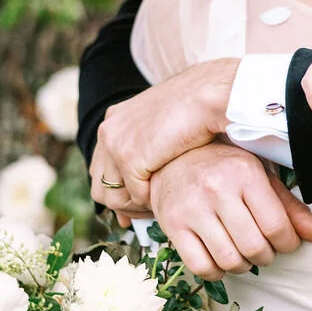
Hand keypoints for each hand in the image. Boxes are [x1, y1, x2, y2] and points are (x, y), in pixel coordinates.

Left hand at [89, 59, 238, 211]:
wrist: (211, 94)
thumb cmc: (200, 107)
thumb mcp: (163, 127)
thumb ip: (147, 149)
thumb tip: (141, 183)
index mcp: (115, 119)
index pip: (101, 167)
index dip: (116, 191)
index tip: (131, 209)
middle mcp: (109, 129)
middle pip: (100, 185)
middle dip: (121, 206)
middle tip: (144, 216)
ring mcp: (116, 143)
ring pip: (113, 196)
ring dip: (137, 207)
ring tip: (160, 206)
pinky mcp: (129, 156)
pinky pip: (136, 194)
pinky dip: (152, 200)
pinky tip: (169, 195)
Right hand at [150, 140, 311, 278]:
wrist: (173, 159)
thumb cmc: (225, 168)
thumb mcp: (261, 178)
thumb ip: (291, 208)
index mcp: (244, 173)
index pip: (276, 225)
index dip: (287, 243)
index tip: (285, 242)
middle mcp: (217, 189)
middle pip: (254, 247)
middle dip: (266, 256)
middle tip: (264, 248)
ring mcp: (191, 209)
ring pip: (229, 261)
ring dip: (243, 266)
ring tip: (243, 253)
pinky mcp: (172, 226)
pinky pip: (201, 267)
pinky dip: (217, 272)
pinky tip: (220, 258)